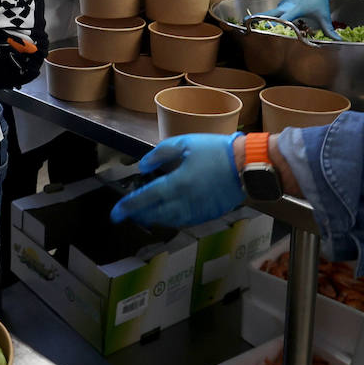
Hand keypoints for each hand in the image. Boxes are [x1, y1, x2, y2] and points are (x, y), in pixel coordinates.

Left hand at [110, 133, 246, 226]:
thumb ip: (160, 154)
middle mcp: (185, 201)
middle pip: (155, 215)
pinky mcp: (208, 214)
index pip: (145, 199)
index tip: (115, 213)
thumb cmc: (216, 151)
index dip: (127, 207)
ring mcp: (198, 210)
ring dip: (154, 218)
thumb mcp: (184, 143)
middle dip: (139, 215)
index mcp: (177, 183)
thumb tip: (143, 165)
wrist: (248, 165)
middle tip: (129, 211)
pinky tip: (169, 213)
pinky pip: (184, 222)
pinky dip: (171, 219)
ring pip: (169, 221)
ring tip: (146, 212)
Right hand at [255, 0, 337, 40]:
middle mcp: (286, 6)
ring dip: (263, 18)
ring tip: (251, 23)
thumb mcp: (324, 16)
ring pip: (270, 11)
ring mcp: (283, 3)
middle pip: (270, 13)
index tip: (266, 29)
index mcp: (295, 10)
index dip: (275, 24)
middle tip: (248, 23)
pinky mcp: (283, 2)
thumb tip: (338, 40)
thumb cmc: (320, 1)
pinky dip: (270, 16)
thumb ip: (329, 30)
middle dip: (259, 18)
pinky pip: (275, 10)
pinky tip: (266, 22)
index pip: (283, 18)